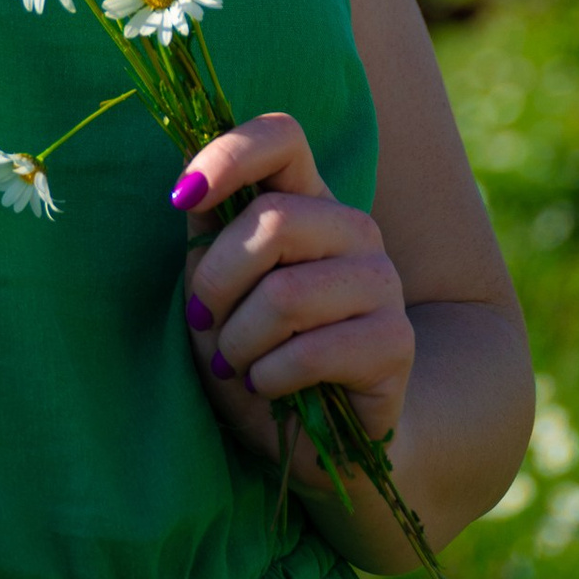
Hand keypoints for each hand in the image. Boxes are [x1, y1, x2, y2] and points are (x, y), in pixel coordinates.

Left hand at [173, 114, 414, 456]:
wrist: (315, 440)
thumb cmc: (256, 353)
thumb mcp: (218, 291)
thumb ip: (208, 237)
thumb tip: (188, 189)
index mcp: (306, 201)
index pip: (282, 137)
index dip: (228, 155)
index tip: (183, 198)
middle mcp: (352, 229)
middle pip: (272, 222)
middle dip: (216, 284)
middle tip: (205, 324)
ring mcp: (382, 282)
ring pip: (285, 294)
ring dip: (239, 343)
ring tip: (238, 364)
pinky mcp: (396, 342)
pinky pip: (309, 352)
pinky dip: (268, 378)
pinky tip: (269, 388)